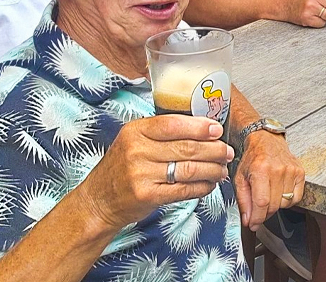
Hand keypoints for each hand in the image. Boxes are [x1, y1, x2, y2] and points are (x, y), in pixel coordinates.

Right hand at [77, 115, 233, 231]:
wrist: (99, 200)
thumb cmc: (121, 168)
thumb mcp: (133, 141)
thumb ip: (160, 132)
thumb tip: (203, 128)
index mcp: (135, 131)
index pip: (173, 124)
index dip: (199, 127)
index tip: (216, 129)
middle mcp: (137, 150)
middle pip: (186, 147)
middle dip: (213, 150)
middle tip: (227, 152)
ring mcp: (141, 174)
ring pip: (189, 169)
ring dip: (212, 170)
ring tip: (222, 169)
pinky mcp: (148, 196)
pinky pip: (184, 190)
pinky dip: (201, 187)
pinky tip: (209, 184)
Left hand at [236, 131, 304, 230]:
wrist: (267, 140)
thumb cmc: (253, 158)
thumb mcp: (240, 178)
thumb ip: (243, 201)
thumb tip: (248, 220)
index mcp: (261, 170)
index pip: (262, 202)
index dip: (257, 218)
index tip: (253, 224)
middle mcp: (278, 170)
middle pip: (274, 205)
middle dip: (264, 214)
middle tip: (258, 211)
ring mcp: (291, 171)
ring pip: (285, 203)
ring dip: (276, 205)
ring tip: (269, 194)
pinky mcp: (300, 172)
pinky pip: (296, 197)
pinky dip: (288, 200)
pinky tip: (280, 192)